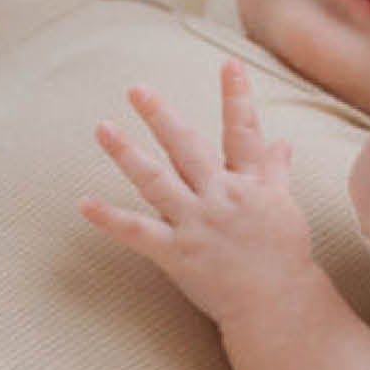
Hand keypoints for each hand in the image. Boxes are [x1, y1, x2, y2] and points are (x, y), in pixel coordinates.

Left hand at [81, 61, 317, 329]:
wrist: (278, 306)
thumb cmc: (284, 257)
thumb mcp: (285, 207)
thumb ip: (275, 172)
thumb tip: (282, 142)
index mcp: (249, 185)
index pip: (244, 133)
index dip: (237, 97)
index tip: (230, 64)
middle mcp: (221, 198)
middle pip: (188, 148)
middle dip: (162, 117)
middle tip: (137, 90)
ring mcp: (197, 224)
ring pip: (157, 181)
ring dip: (127, 154)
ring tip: (102, 128)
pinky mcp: (178, 253)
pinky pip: (138, 232)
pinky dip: (110, 219)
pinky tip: (84, 204)